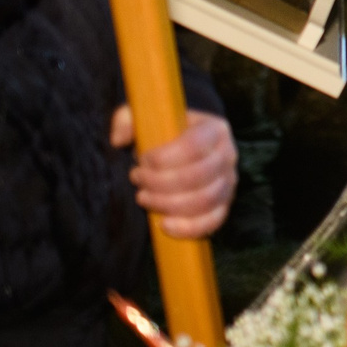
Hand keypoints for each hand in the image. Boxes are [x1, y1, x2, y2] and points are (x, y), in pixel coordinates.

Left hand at [112, 106, 236, 239]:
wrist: (185, 148)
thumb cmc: (163, 133)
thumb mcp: (145, 118)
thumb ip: (127, 121)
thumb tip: (118, 139)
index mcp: (214, 129)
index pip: (194, 146)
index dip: (163, 158)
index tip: (141, 160)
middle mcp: (228, 155)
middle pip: (198, 176)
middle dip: (159, 183)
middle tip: (136, 179)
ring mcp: (229, 182)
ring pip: (204, 201)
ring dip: (167, 204)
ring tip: (143, 197)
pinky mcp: (224, 205)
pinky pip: (212, 221)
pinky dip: (188, 228)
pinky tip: (163, 225)